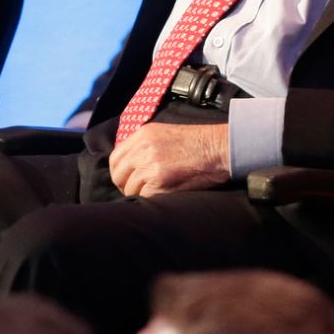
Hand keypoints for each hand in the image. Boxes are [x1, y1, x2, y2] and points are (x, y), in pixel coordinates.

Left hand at [108, 122, 230, 197]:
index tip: (126, 179)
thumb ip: (144, 145)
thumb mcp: (165, 133)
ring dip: (141, 194)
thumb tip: (130, 164)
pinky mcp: (160, 183)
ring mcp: (151, 167)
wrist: (218, 148)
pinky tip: (163, 196)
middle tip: (139, 190)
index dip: (119, 172)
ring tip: (156, 192)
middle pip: (119, 175)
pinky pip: (145, 198)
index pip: (115, 158)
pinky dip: (151, 200)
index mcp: (142, 135)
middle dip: (126, 186)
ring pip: (131, 189)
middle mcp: (143, 149)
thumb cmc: (197, 143)